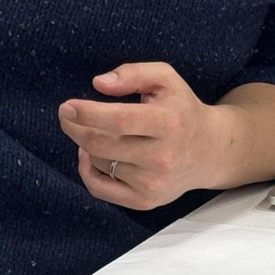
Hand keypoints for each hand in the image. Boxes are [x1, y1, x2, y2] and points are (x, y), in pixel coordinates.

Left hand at [58, 61, 231, 210]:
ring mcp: (153, 183)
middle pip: (102, 144)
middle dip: (75, 128)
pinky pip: (100, 189)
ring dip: (88, 144)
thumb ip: (133, 73)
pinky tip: (91, 154)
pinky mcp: (145, 201)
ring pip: (100, 162)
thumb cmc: (181, 109)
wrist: (208, 151)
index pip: (120, 120)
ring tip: (97, 131)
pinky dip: (87, 170)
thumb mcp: (165, 78)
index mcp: (168, 122)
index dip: (88, 113)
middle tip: (66, 114)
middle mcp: (162, 157)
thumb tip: (99, 84)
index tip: (67, 106)